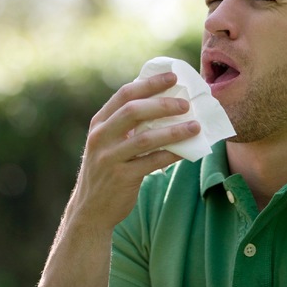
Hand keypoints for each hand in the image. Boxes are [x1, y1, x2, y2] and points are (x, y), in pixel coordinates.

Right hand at [65, 72, 200, 231]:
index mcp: (99, 123)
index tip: (172, 77)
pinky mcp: (122, 177)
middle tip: (186, 103)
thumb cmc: (107, 169)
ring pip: (145, 138)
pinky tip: (188, 150)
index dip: (150, 83)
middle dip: (163, 104)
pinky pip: (152, 162)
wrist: (90, 209)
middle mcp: (101, 137)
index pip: (125, 94)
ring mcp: (109, 158)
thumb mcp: (108, 142)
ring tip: (195, 126)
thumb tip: (164, 101)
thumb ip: (127, 124)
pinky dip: (172, 154)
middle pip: (133, 111)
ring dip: (174, 130)